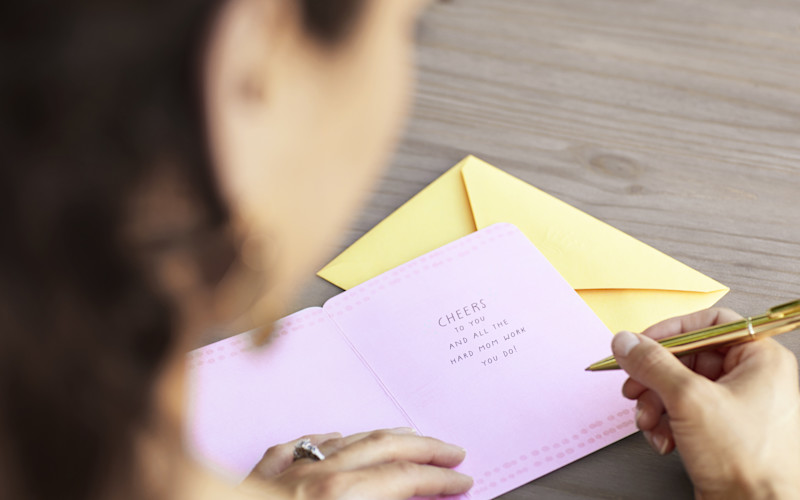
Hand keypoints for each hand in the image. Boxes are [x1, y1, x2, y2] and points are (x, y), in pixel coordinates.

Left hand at [241, 428, 472, 498]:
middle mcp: (316, 474)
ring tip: (409, 436)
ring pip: (347, 439)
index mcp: (338, 497)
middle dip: (424, 447)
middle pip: (384, 448)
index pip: (404, 479)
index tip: (463, 480)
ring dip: (384, 437)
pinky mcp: (260, 473)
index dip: (439, 479)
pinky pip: (301, 445)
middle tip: (452, 451)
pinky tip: (335, 436)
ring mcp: (286, 469)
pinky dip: (327, 440)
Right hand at [611, 308, 799, 498]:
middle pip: (687, 357)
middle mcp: (752, 378)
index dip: (671, 331)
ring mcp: (737, 405)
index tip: (642, 344)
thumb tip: (626, 341)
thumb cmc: (748, 461)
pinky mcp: (722, 430)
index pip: (710, 324)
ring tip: (648, 421)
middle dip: (654, 377)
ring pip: (680, 386)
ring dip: (654, 403)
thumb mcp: (689, 400)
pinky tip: (663, 439)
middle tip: (633, 386)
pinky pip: (683, 411)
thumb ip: (652, 364)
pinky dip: (666, 423)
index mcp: (760, 359)